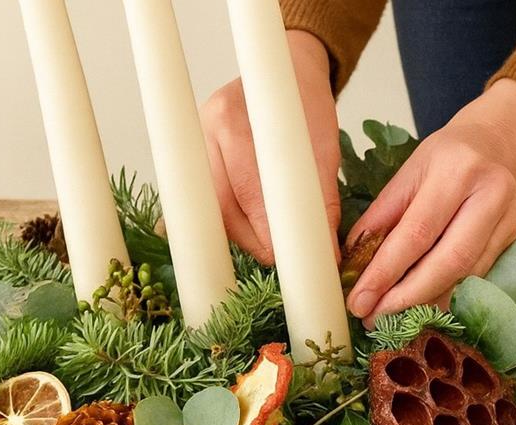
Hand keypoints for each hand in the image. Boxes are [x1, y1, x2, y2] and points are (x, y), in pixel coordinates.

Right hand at [200, 30, 341, 264]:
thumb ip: (321, 197)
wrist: (285, 75)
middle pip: (221, 206)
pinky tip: (222, 250)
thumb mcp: (323, 146)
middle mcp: (203, 131)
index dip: (270, 232)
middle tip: (283, 258)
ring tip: (271, 250)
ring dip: (239, 237)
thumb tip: (325, 250)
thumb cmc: (304, 108)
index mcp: (233, 118)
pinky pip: (195, 208)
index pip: (249, 190)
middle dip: (254, 241)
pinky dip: (211, 230)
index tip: (293, 258)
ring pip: (209, 211)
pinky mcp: (190, 165)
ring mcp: (192, 147)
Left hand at [346, 79, 515, 326]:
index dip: (386, 271)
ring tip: (390, 316)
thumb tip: (352, 263)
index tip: (359, 299)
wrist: (498, 142)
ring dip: (425, 301)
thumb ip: (382, 215)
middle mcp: (490, 194)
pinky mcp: (513, 238)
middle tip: (374, 317)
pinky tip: (421, 307)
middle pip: (449, 261)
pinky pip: (476, 276)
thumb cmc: (447, 155)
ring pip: (465, 275)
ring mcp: (508, 219)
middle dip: (407, 296)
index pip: (417, 232)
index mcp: (457, 170)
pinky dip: (446, 295)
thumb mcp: (408, 172)